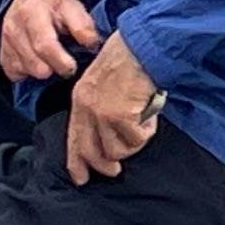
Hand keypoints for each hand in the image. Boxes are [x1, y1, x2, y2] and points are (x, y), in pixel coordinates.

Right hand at [0, 0, 103, 81]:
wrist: (28, 0)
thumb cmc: (54, 6)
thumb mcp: (73, 7)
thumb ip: (83, 25)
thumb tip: (91, 43)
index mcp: (32, 12)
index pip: (44, 44)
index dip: (60, 60)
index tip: (72, 67)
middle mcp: (13, 27)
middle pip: (34, 63)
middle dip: (54, 69)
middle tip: (67, 66)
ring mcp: (5, 43)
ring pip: (25, 71)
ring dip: (43, 71)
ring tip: (53, 60)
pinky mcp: (2, 55)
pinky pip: (16, 75)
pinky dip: (29, 73)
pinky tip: (38, 61)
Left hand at [61, 36, 161, 184]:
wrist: (143, 46)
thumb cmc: (130, 58)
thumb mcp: (105, 81)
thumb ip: (101, 105)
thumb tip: (109, 132)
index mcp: (81, 99)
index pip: (74, 139)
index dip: (76, 162)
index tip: (80, 178)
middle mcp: (88, 109)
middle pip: (92, 151)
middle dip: (104, 165)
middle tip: (115, 172)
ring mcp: (103, 114)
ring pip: (116, 149)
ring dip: (132, 142)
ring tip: (142, 124)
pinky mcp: (121, 116)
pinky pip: (136, 139)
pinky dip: (146, 131)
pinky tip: (149, 114)